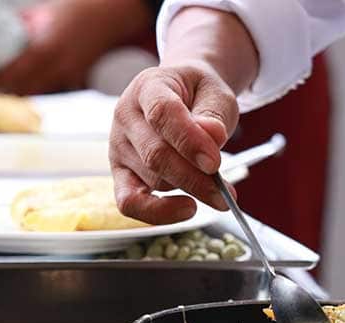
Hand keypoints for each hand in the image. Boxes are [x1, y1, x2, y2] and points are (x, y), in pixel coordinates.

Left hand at [0, 0, 152, 96]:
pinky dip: (33, 88)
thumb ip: (20, 27)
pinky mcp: (76, 75)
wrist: (113, 14)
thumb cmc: (77, 8)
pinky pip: (50, 86)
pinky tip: (20, 88)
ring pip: (33, 91)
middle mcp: (56, 66)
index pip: (7, 72)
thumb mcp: (42, 13)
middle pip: (18, 88)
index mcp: (44, 48)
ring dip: (11, 92)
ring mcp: (68, 73)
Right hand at [108, 7, 257, 223]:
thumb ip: (213, 114)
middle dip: (195, 178)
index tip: (215, 163)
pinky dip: (158, 213)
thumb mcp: (215, 94)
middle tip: (225, 193)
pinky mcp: (121, 173)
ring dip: (189, 189)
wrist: (183, 96)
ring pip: (154, 179)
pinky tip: (187, 209)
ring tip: (217, 188)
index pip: (162, 114)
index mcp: (148, 86)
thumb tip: (213, 135)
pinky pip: (130, 202)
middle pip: (157, 155)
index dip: (189, 141)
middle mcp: (126, 116)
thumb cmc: (198, 95)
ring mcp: (119, 146)